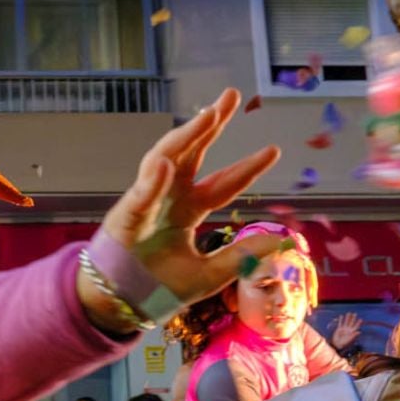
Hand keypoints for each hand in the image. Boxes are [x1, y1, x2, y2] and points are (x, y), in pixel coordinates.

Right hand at [97, 88, 280, 306]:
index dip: (247, 167)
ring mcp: (146, 201)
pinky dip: (150, 181)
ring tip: (207, 117)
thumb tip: (278, 241)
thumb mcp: (207, 275)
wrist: (121, 303)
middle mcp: (169, 197)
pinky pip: (139, 196)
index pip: (224, 182)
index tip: (274, 149)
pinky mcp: (125, 217)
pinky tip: (165, 163)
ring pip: (164, 158)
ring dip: (184, 137)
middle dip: (210, 124)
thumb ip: (238, 257)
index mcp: (189, 209)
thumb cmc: (159, 286)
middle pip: (193, 152)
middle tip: (232, 96)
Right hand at [330, 312, 362, 348]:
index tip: (361, 319)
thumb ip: (354, 335)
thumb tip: (359, 332)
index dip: (358, 323)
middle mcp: (348, 330)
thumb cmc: (344, 343)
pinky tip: (341, 316)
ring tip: (348, 313)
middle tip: (355, 313)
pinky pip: (340, 323)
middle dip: (353, 318)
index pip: (356, 326)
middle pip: (351, 323)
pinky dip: (341, 320)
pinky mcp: (339, 328)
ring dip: (347, 318)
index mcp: (352, 332)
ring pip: (346, 322)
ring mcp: (344, 329)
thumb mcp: (350, 340)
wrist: (337, 344)